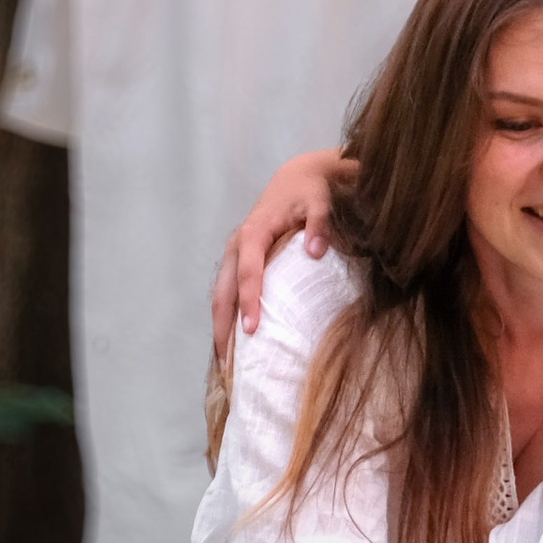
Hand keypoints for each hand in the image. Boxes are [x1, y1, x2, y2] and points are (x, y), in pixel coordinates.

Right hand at [209, 149, 351, 358]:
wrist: (298, 178)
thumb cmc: (311, 192)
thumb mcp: (321, 201)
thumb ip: (321, 224)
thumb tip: (316, 252)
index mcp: (254, 233)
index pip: (248, 273)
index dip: (249, 302)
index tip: (252, 331)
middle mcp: (237, 246)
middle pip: (223, 292)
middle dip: (223, 326)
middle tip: (229, 364)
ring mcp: (235, 255)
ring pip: (220, 295)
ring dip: (220, 327)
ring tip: (226, 363)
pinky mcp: (239, 261)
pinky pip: (227, 293)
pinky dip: (227, 317)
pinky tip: (234, 344)